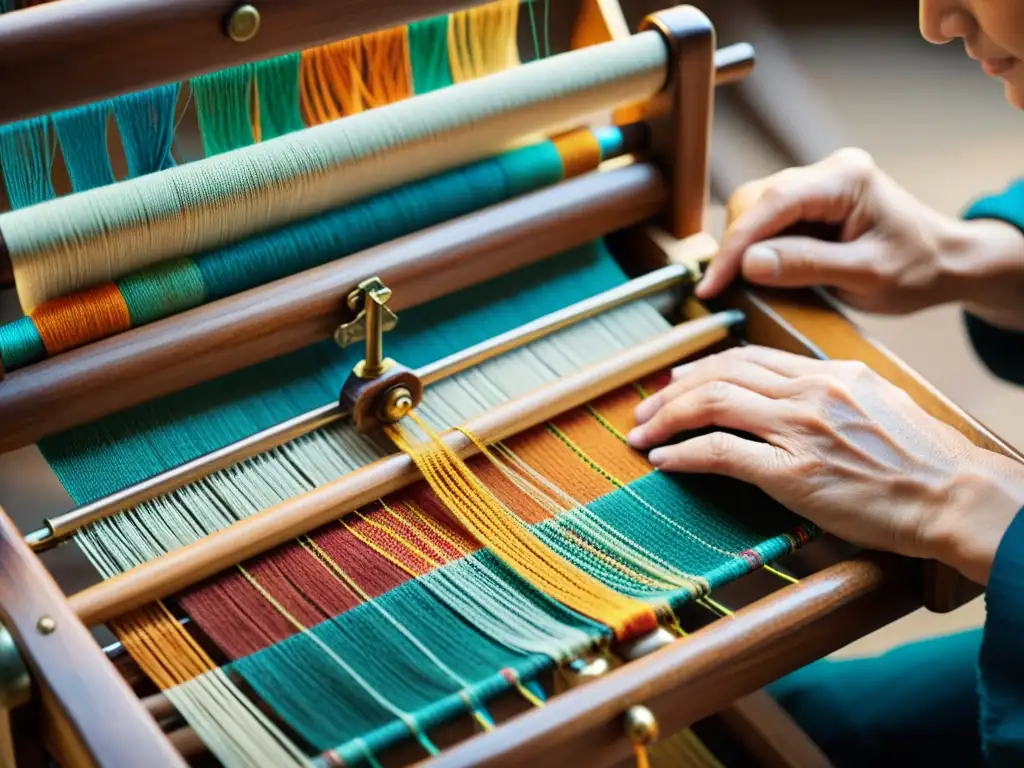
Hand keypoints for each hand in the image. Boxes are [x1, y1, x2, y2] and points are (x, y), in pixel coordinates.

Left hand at [626, 346, 1023, 584]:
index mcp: (829, 373)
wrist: (957, 495)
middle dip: (672, 392)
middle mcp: (810, 392)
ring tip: (642, 434)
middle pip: (720, 374)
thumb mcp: (878, 403)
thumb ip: (831, 394)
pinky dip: (684, 454)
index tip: (678, 381)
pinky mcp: (794, 473)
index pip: (748, 357)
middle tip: (646, 409)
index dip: (703, 367)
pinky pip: (722, 452)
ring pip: (712, 404)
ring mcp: (800, 430)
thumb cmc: (925, 460)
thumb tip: (791, 398)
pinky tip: (665, 461)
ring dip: (666, 419)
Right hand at [697, 148, 1023, 326]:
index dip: (735, 246)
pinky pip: (766, 220)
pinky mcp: (810, 202)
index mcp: (845, 178)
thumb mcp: (867, 276)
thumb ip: (807, 266)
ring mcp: (817, 184)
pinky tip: (760, 273)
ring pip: (753, 209)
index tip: (711, 284)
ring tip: (741, 285)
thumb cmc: (918, 270)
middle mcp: (827, 171)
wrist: (947, 264)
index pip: (771, 204)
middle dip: (735, 246)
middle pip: (754, 201)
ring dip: (742, 247)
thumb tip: (748, 263)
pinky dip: (755, 248)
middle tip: (726, 290)